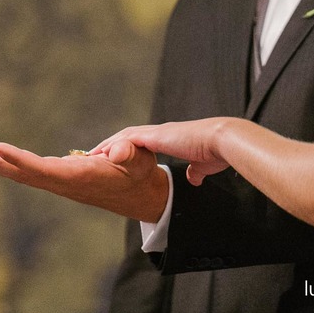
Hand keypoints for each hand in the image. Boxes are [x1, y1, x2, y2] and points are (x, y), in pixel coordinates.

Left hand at [0, 139, 168, 221]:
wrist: (140, 195)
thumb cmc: (140, 172)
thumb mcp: (140, 160)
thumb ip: (129, 154)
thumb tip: (116, 150)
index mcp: (80, 179)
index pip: (44, 170)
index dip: (20, 160)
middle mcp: (64, 183)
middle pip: (25, 175)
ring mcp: (60, 181)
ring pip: (24, 173)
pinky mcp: (60, 177)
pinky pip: (30, 170)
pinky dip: (12, 162)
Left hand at [95, 119, 232, 185]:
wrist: (221, 141)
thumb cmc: (215, 153)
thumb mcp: (202, 166)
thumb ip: (195, 171)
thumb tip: (194, 179)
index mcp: (170, 138)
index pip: (142, 142)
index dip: (126, 148)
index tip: (114, 158)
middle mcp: (160, 133)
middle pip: (128, 136)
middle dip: (112, 145)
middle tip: (94, 155)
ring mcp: (156, 133)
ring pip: (124, 136)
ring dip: (108, 145)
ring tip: (91, 155)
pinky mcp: (154, 136)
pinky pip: (126, 140)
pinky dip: (112, 146)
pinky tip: (100, 154)